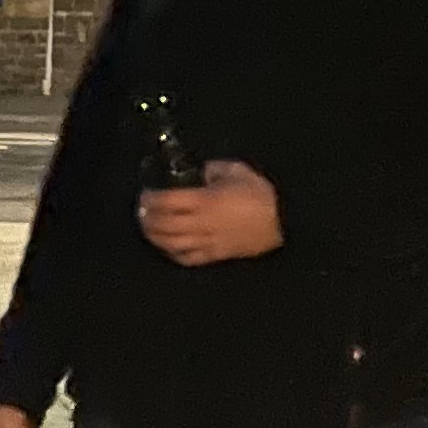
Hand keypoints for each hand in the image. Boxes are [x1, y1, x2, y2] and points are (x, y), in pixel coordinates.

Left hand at [139, 157, 282, 265]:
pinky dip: (172, 253)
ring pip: (171, 244)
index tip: (145, 195)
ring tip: (148, 229)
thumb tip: (200, 173)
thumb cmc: (262, 194)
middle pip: (163, 225)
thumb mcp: (237, 171)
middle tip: (142, 212)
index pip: (167, 201)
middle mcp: (202, 223)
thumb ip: (213, 169)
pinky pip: (187, 258)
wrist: (285, 220)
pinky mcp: (216, 255)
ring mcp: (208, 242)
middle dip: (147, 219)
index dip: (151, 199)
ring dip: (154, 237)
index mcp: (205, 201)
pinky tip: (167, 247)